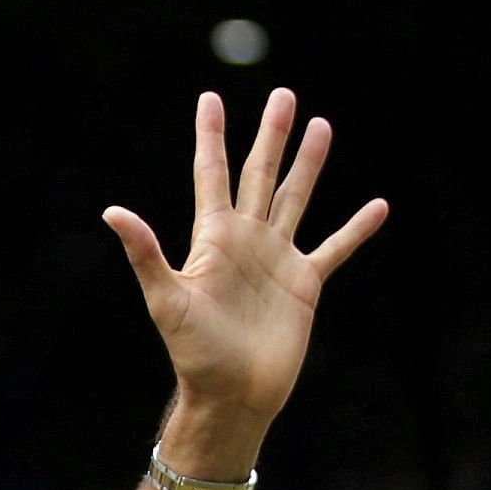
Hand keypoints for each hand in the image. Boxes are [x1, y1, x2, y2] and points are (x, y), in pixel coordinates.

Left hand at [104, 88, 388, 474]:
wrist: (231, 395)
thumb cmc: (194, 352)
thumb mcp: (166, 298)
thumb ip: (145, 253)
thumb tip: (112, 211)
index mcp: (213, 238)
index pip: (212, 175)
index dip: (212, 136)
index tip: (211, 98)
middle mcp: (246, 241)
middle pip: (260, 175)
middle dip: (271, 135)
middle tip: (283, 95)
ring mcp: (277, 260)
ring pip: (296, 199)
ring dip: (309, 164)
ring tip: (321, 126)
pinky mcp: (304, 284)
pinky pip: (334, 249)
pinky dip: (356, 229)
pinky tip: (378, 206)